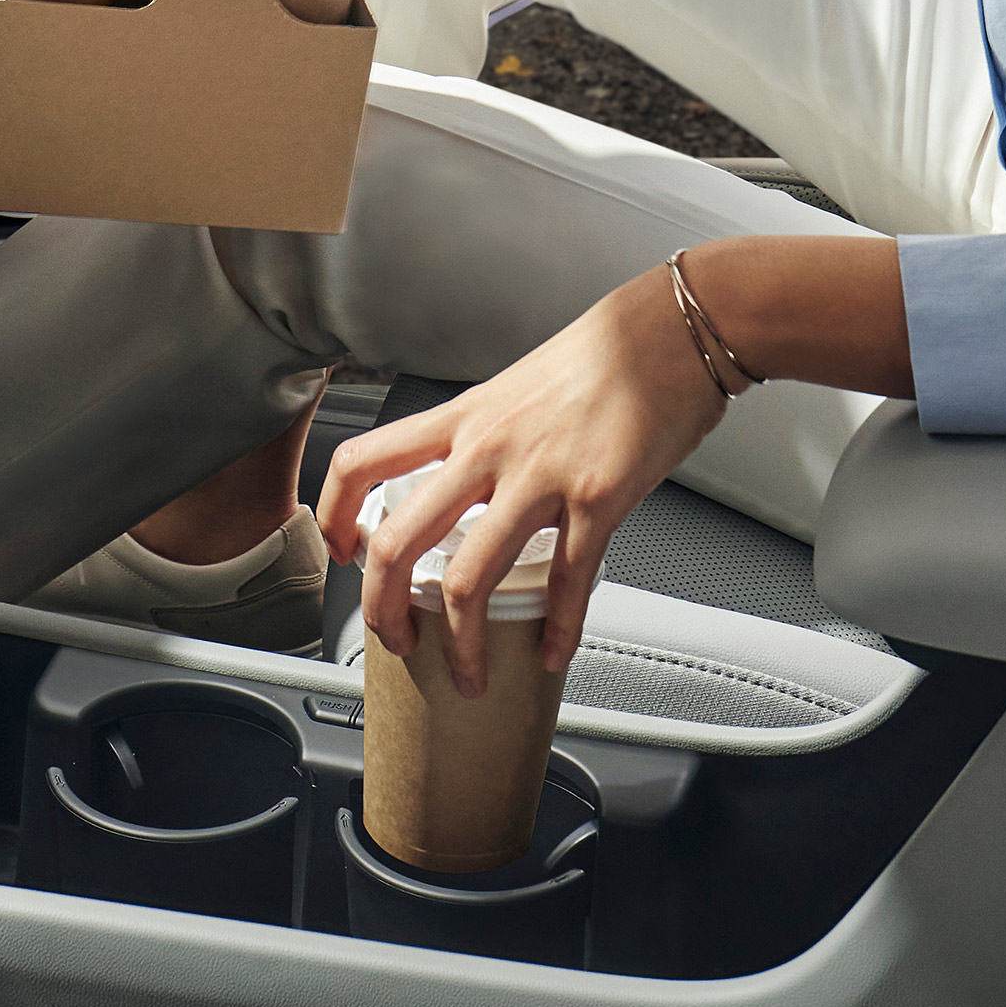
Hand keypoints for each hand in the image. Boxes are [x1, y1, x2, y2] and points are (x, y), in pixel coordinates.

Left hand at [318, 265, 726, 697]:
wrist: (672, 332)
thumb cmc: (604, 354)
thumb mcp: (516, 386)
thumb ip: (484, 436)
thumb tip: (469, 484)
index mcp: (464, 418)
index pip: (361, 461)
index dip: (334, 515)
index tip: (341, 554)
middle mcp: (488, 448)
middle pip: (397, 540)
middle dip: (383, 609)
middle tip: (396, 640)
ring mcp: (540, 476)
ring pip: (468, 580)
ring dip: (463, 647)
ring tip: (471, 674)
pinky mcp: (597, 499)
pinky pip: (567, 583)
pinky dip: (558, 632)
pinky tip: (556, 652)